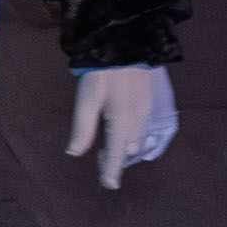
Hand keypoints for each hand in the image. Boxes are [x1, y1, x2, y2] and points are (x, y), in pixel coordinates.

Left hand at [66, 63, 177, 189]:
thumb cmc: (102, 70)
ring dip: (126, 146)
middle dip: (117, 157)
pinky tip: (124, 129)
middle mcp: (140, 120)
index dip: (112, 171)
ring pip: (139, 138)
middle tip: (100, 157)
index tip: (109, 184)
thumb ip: (82, 127)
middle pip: (130, 149)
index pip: (118, 155)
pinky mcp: (152, 100)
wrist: (127, 42)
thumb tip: (74, 152)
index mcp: (123, 122)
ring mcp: (148, 109)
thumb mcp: (86, 98)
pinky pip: (146, 127)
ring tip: (110, 144)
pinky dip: (135, 135)